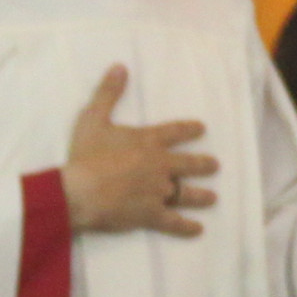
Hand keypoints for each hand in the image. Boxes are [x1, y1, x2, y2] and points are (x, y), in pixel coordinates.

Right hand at [63, 66, 213, 235]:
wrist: (81, 191)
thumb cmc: (86, 155)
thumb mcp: (93, 117)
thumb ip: (108, 93)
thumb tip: (120, 67)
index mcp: (148, 141)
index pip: (174, 132)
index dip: (189, 129)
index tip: (202, 129)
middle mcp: (159, 166)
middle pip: (188, 164)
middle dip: (203, 164)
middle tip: (215, 165)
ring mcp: (158, 192)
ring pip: (186, 194)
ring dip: (201, 195)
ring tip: (213, 198)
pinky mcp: (151, 215)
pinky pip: (174, 222)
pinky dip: (186, 227)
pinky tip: (198, 229)